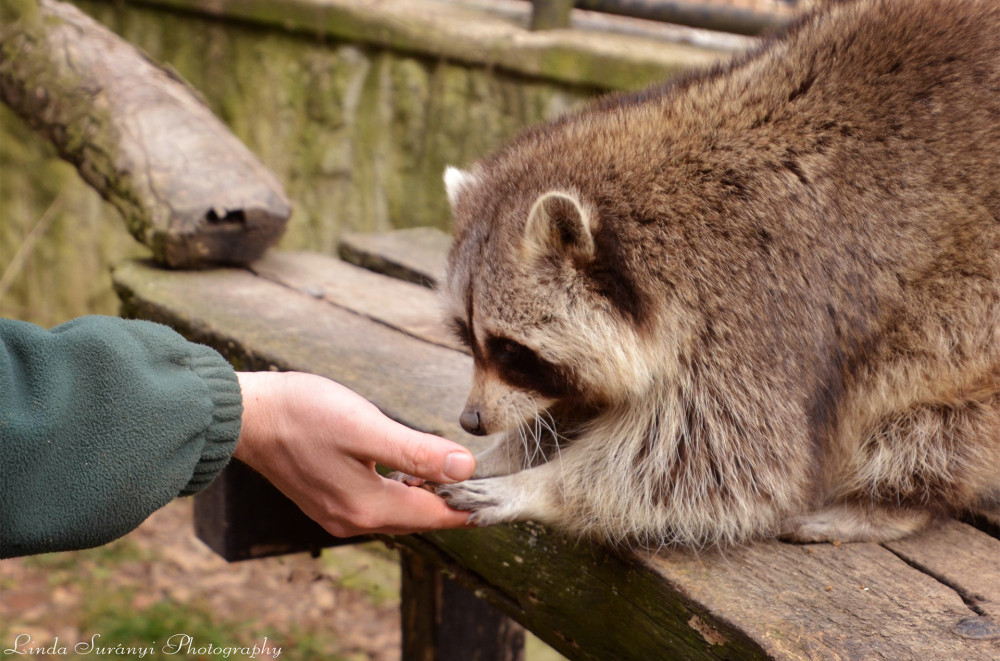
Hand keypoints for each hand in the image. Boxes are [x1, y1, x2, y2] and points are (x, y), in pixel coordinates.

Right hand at [232, 371, 474, 536]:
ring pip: (398, 511)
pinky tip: (408, 471)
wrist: (247, 416)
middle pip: (419, 517)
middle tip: (485, 481)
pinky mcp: (326, 500)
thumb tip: (466, 468)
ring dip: (426, 495)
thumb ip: (417, 451)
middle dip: (452, 501)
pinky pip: (377, 504)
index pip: (436, 515)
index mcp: (368, 507)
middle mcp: (354, 520)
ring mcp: (337, 513)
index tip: (502, 495)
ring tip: (455, 474)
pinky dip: (400, 491)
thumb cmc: (304, 414)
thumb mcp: (367, 428)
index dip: (470, 504)